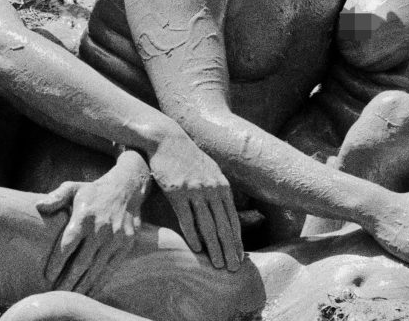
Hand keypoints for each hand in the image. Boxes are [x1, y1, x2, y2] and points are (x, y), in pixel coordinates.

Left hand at [36, 172, 144, 294]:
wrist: (127, 187)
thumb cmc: (94, 191)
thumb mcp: (73, 188)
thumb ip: (56, 197)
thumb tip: (39, 205)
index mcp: (85, 217)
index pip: (67, 246)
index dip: (57, 264)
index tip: (48, 276)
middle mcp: (101, 229)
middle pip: (81, 262)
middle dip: (67, 281)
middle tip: (57, 293)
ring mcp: (116, 238)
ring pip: (96, 268)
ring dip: (83, 285)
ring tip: (72, 295)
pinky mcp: (126, 243)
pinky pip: (111, 267)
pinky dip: (100, 281)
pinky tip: (91, 290)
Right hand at [148, 136, 242, 270]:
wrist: (167, 140)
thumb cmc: (189, 158)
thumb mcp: (211, 170)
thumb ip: (220, 188)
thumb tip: (229, 208)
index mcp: (222, 185)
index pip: (233, 218)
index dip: (237, 239)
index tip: (241, 256)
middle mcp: (212, 188)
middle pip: (223, 225)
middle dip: (230, 249)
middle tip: (234, 268)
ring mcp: (195, 190)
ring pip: (208, 225)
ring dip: (214, 248)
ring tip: (218, 264)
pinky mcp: (177, 192)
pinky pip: (187, 218)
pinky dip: (192, 235)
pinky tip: (197, 249)